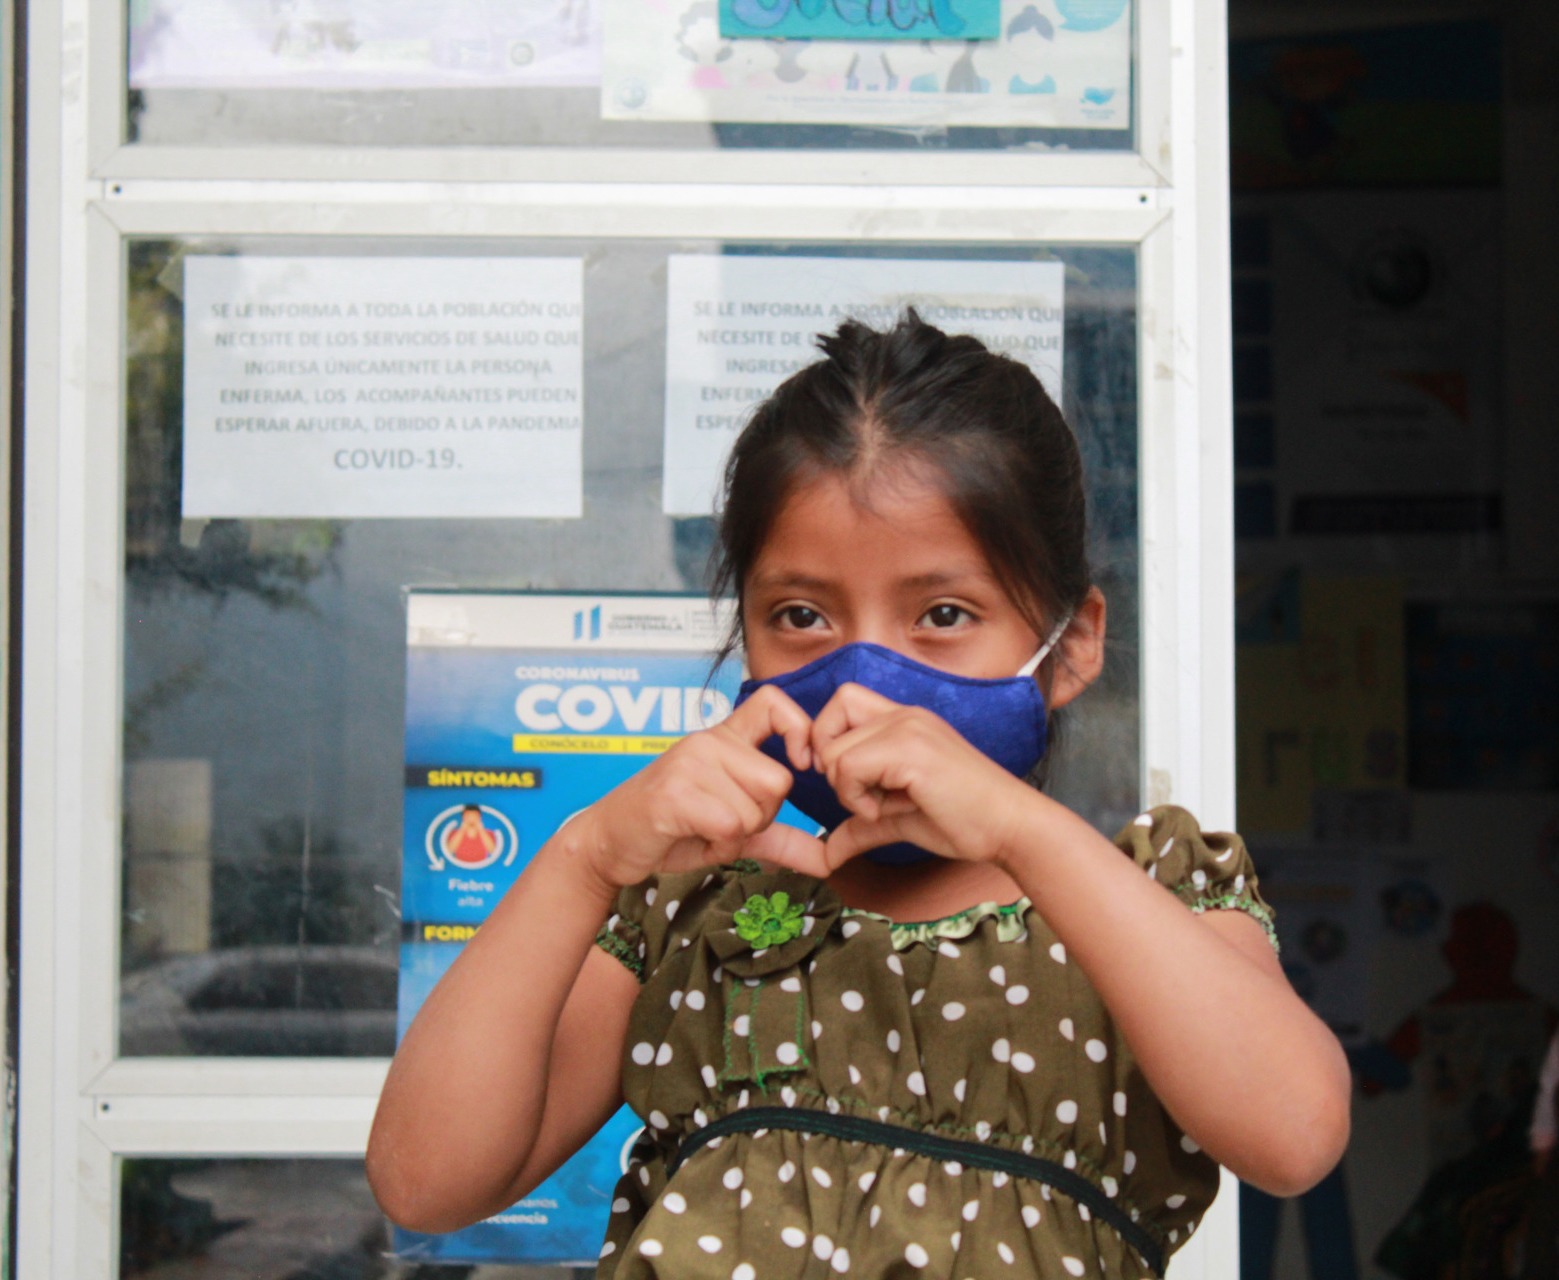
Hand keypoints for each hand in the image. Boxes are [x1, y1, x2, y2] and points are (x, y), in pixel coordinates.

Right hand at [568, 684, 818, 888]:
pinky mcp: (675, 793)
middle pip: (779, 781)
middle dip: (761, 818)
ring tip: (702, 829)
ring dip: (736, 836)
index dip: (799, 728)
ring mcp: (690, 763)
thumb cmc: (669, 829)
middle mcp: (708, 741)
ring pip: (756, 809)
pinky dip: (718, 846)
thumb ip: (779, 837)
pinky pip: (731, 826)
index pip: (773, 702)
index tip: (802, 761)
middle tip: (723, 823)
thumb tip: (829, 860)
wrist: (607, 843)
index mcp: (723, 738)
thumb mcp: (731, 830)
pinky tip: (691, 837)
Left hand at [807, 682, 1035, 869]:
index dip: (826, 738)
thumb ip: (861, 826)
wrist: (1011, 827)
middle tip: (865, 796)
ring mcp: (908, 727)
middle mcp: (904, 714)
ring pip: (833, 751)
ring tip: (885, 807)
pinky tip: (892, 810)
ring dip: (847, 789)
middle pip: (828, 721)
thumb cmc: (965, 820)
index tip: (839, 779)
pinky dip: (857, 798)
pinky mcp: (911, 750)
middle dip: (832, 769)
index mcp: (904, 720)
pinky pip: (848, 768)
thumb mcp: (899, 818)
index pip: (841, 701)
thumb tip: (828, 854)